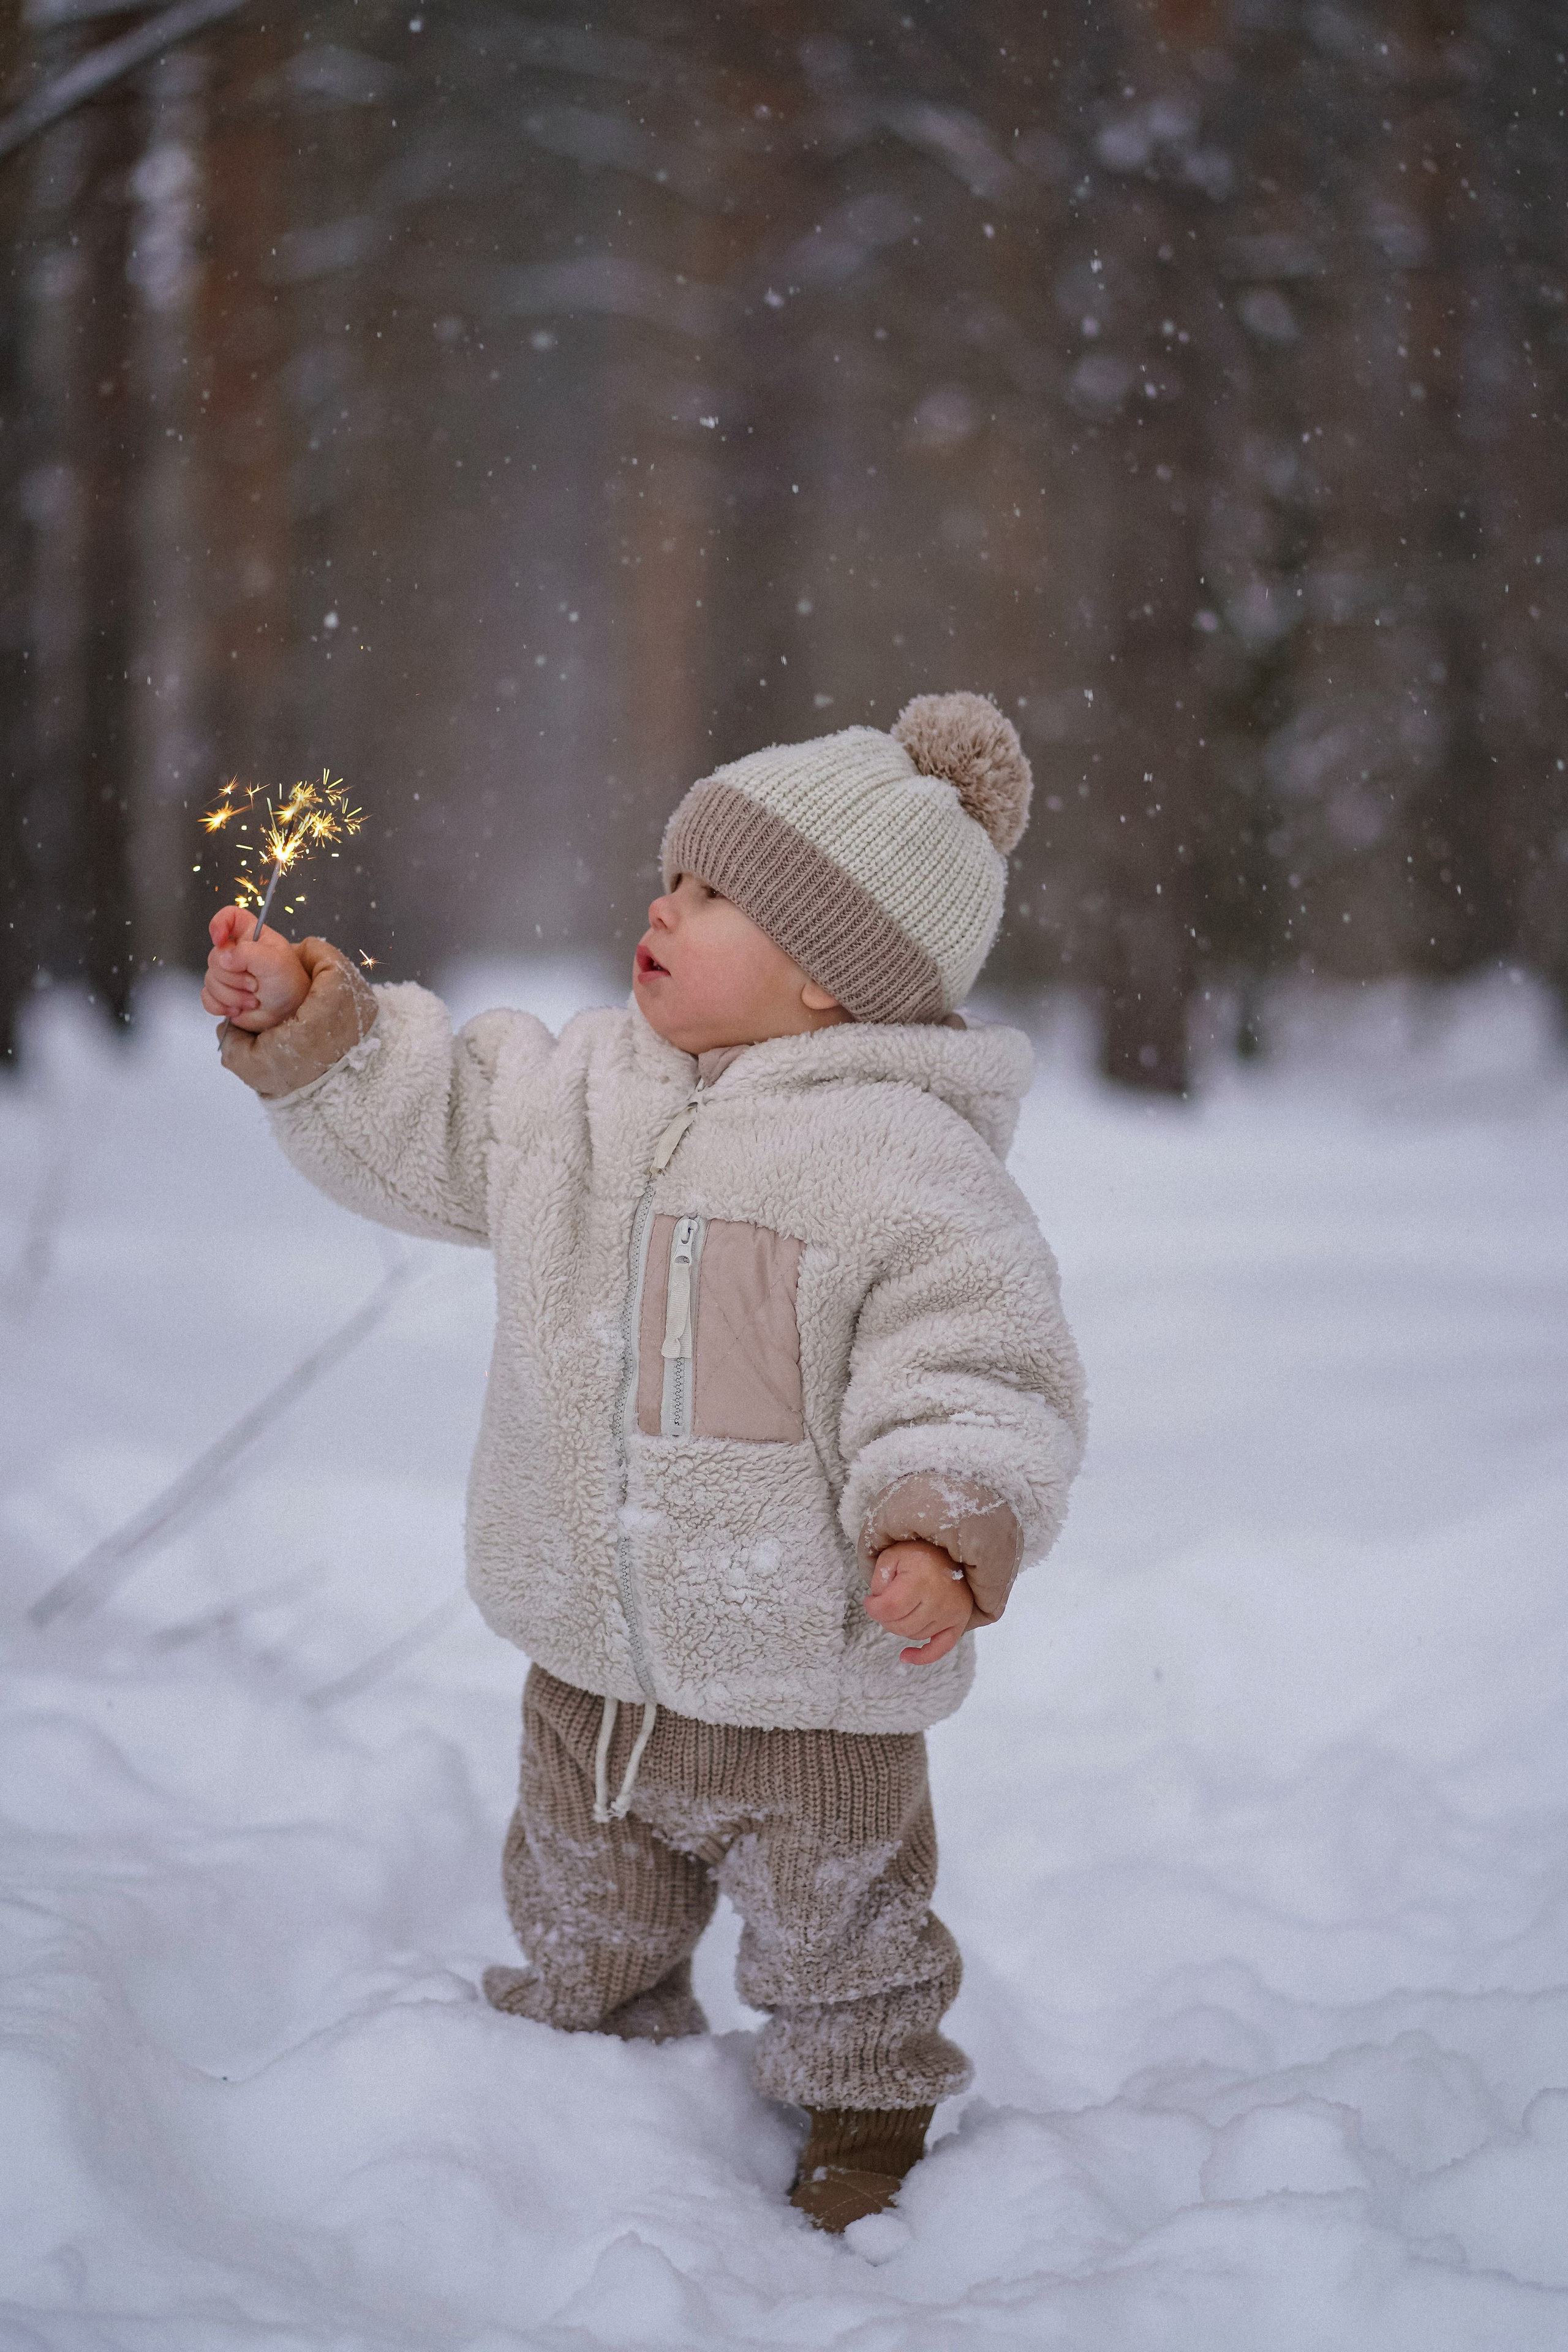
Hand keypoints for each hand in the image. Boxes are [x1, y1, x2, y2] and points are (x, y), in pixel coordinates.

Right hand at [201, 905, 310, 1032]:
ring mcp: (227, 973)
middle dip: (234, 977)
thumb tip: (225, 959)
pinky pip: (206, 997)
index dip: (219, 924)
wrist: (289, 1011)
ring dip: (232, 995)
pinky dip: (220, 1006)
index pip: (228, 916)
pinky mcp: (221, 993)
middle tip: (255, 984)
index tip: (220, 940)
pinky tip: (237, 1009)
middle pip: (214, 957)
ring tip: (253, 999)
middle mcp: (235, 952)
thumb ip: (248, 954)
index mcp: (250, 935)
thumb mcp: (275, 962)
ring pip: (210, 980)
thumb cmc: (288, 982)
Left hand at [863, 1540, 974, 1664]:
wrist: (954, 1554)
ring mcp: (951, 1614)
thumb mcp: (893, 1555)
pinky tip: (905, 1657)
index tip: (870, 1601)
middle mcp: (939, 1601)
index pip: (889, 1608)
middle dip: (885, 1618)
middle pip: (900, 1626)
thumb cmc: (920, 1554)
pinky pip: (940, 1649)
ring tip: (901, 1609)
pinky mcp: (959, 1623)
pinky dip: (923, 1657)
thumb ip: (880, 1577)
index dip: (873, 1608)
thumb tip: (878, 1602)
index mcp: (920, 1581)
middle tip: (884, 1605)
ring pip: (914, 1635)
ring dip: (901, 1627)